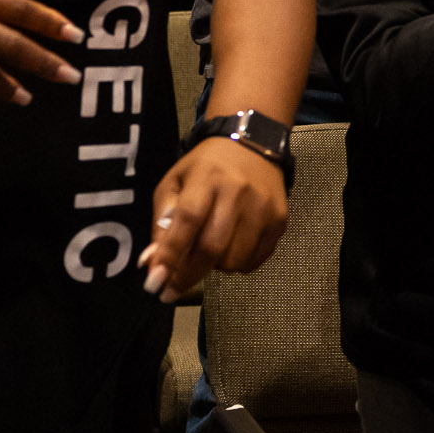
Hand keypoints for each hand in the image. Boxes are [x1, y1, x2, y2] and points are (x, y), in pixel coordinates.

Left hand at [139, 134, 288, 302]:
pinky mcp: (279, 221)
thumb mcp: (174, 182)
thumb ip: (162, 222)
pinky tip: (231, 246)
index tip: (155, 282)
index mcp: (207, 178)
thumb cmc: (206, 166)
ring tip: (210, 249)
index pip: (188, 220)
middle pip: (213, 247)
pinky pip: (254, 261)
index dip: (171, 254)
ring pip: (234, 260)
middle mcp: (238, 192)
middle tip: (172, 289)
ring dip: (215, 267)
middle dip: (188, 275)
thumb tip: (154, 264)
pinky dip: (238, 263)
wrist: (253, 143)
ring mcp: (263, 208)